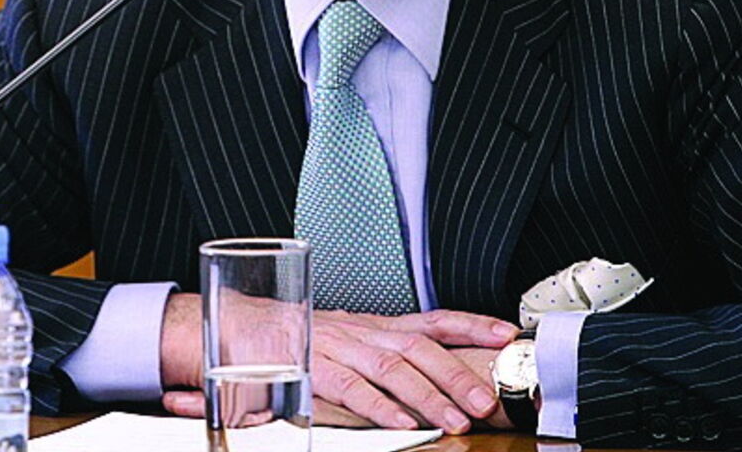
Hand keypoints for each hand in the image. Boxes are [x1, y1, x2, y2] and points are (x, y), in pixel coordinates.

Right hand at [159, 294, 516, 433]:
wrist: (236, 326)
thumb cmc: (297, 340)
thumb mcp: (349, 344)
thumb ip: (383, 359)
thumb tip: (438, 386)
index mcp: (374, 324)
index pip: (431, 319)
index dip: (470, 324)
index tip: (505, 334)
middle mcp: (361, 329)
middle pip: (419, 346)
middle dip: (457, 372)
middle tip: (486, 399)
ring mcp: (336, 344)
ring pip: (391, 365)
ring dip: (428, 394)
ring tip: (456, 420)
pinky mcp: (309, 365)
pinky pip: (350, 385)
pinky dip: (379, 405)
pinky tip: (403, 423)